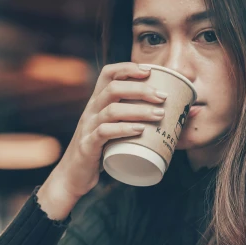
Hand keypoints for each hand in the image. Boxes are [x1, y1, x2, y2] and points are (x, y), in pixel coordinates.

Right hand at [37, 62, 167, 219]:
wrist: (72, 176)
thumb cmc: (100, 153)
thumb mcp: (115, 132)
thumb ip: (135, 122)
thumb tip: (173, 114)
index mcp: (97, 103)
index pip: (108, 74)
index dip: (128, 68)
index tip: (150, 71)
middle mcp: (91, 111)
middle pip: (114, 88)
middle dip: (141, 89)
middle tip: (163, 97)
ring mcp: (88, 127)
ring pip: (112, 110)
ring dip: (138, 110)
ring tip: (158, 115)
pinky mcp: (88, 145)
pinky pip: (104, 132)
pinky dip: (124, 129)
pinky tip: (140, 131)